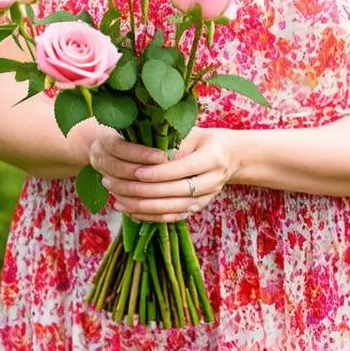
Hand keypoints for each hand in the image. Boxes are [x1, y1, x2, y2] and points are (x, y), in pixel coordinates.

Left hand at [90, 127, 238, 222]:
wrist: (230, 156)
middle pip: (176, 192)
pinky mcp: (199, 208)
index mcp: (213, 158)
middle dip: (145, 191)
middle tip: (119, 186)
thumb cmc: (205, 140)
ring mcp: (207, 197)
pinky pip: (174, 217)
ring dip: (144, 207)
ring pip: (173, 208)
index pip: (181, 169)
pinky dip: (152, 217)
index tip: (136, 171)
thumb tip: (148, 153)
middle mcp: (213, 180)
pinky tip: (131, 212)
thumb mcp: (193, 133)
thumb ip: (174, 142)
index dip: (158, 172)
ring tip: (119, 201)